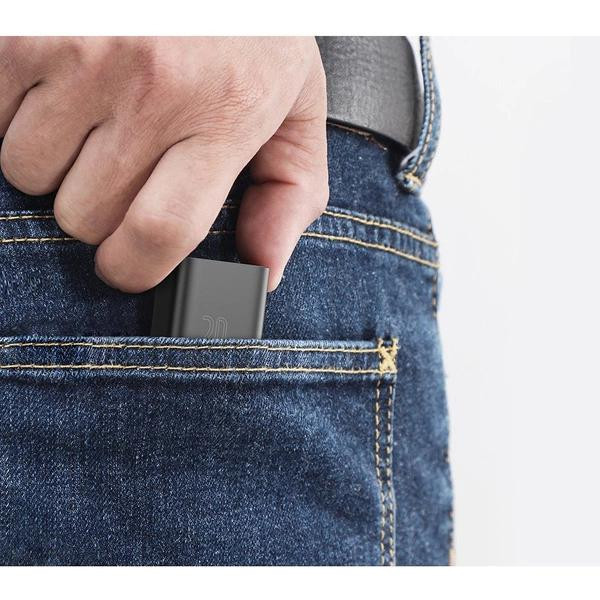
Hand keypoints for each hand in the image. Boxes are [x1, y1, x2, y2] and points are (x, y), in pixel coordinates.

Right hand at [0, 37, 327, 291]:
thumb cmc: (252, 33)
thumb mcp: (297, 109)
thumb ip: (290, 195)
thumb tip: (264, 274)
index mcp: (222, 115)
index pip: (158, 231)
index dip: (134, 268)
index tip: (129, 265)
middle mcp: (151, 86)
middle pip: (85, 214)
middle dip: (99, 212)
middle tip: (124, 171)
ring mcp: (81, 51)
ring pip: (29, 173)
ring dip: (56, 165)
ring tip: (97, 122)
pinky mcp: (24, 28)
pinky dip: (19, 119)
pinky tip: (65, 93)